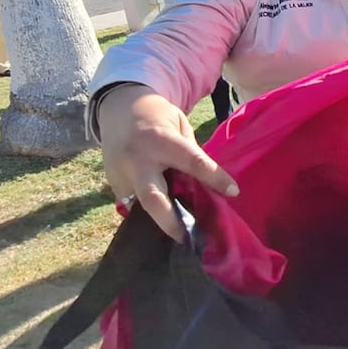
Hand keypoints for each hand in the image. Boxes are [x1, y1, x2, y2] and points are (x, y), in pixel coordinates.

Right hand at [97, 84, 238, 240]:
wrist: (119, 110)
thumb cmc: (158, 118)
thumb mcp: (179, 125)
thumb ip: (189, 152)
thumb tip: (206, 184)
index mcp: (161, 140)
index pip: (192, 161)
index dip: (214, 177)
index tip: (233, 192)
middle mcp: (138, 160)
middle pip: (153, 197)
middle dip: (170, 221)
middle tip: (189, 239)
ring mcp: (121, 175)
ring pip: (140, 207)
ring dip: (160, 222)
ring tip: (181, 237)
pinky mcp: (113, 185)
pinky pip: (133, 205)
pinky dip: (149, 215)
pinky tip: (164, 224)